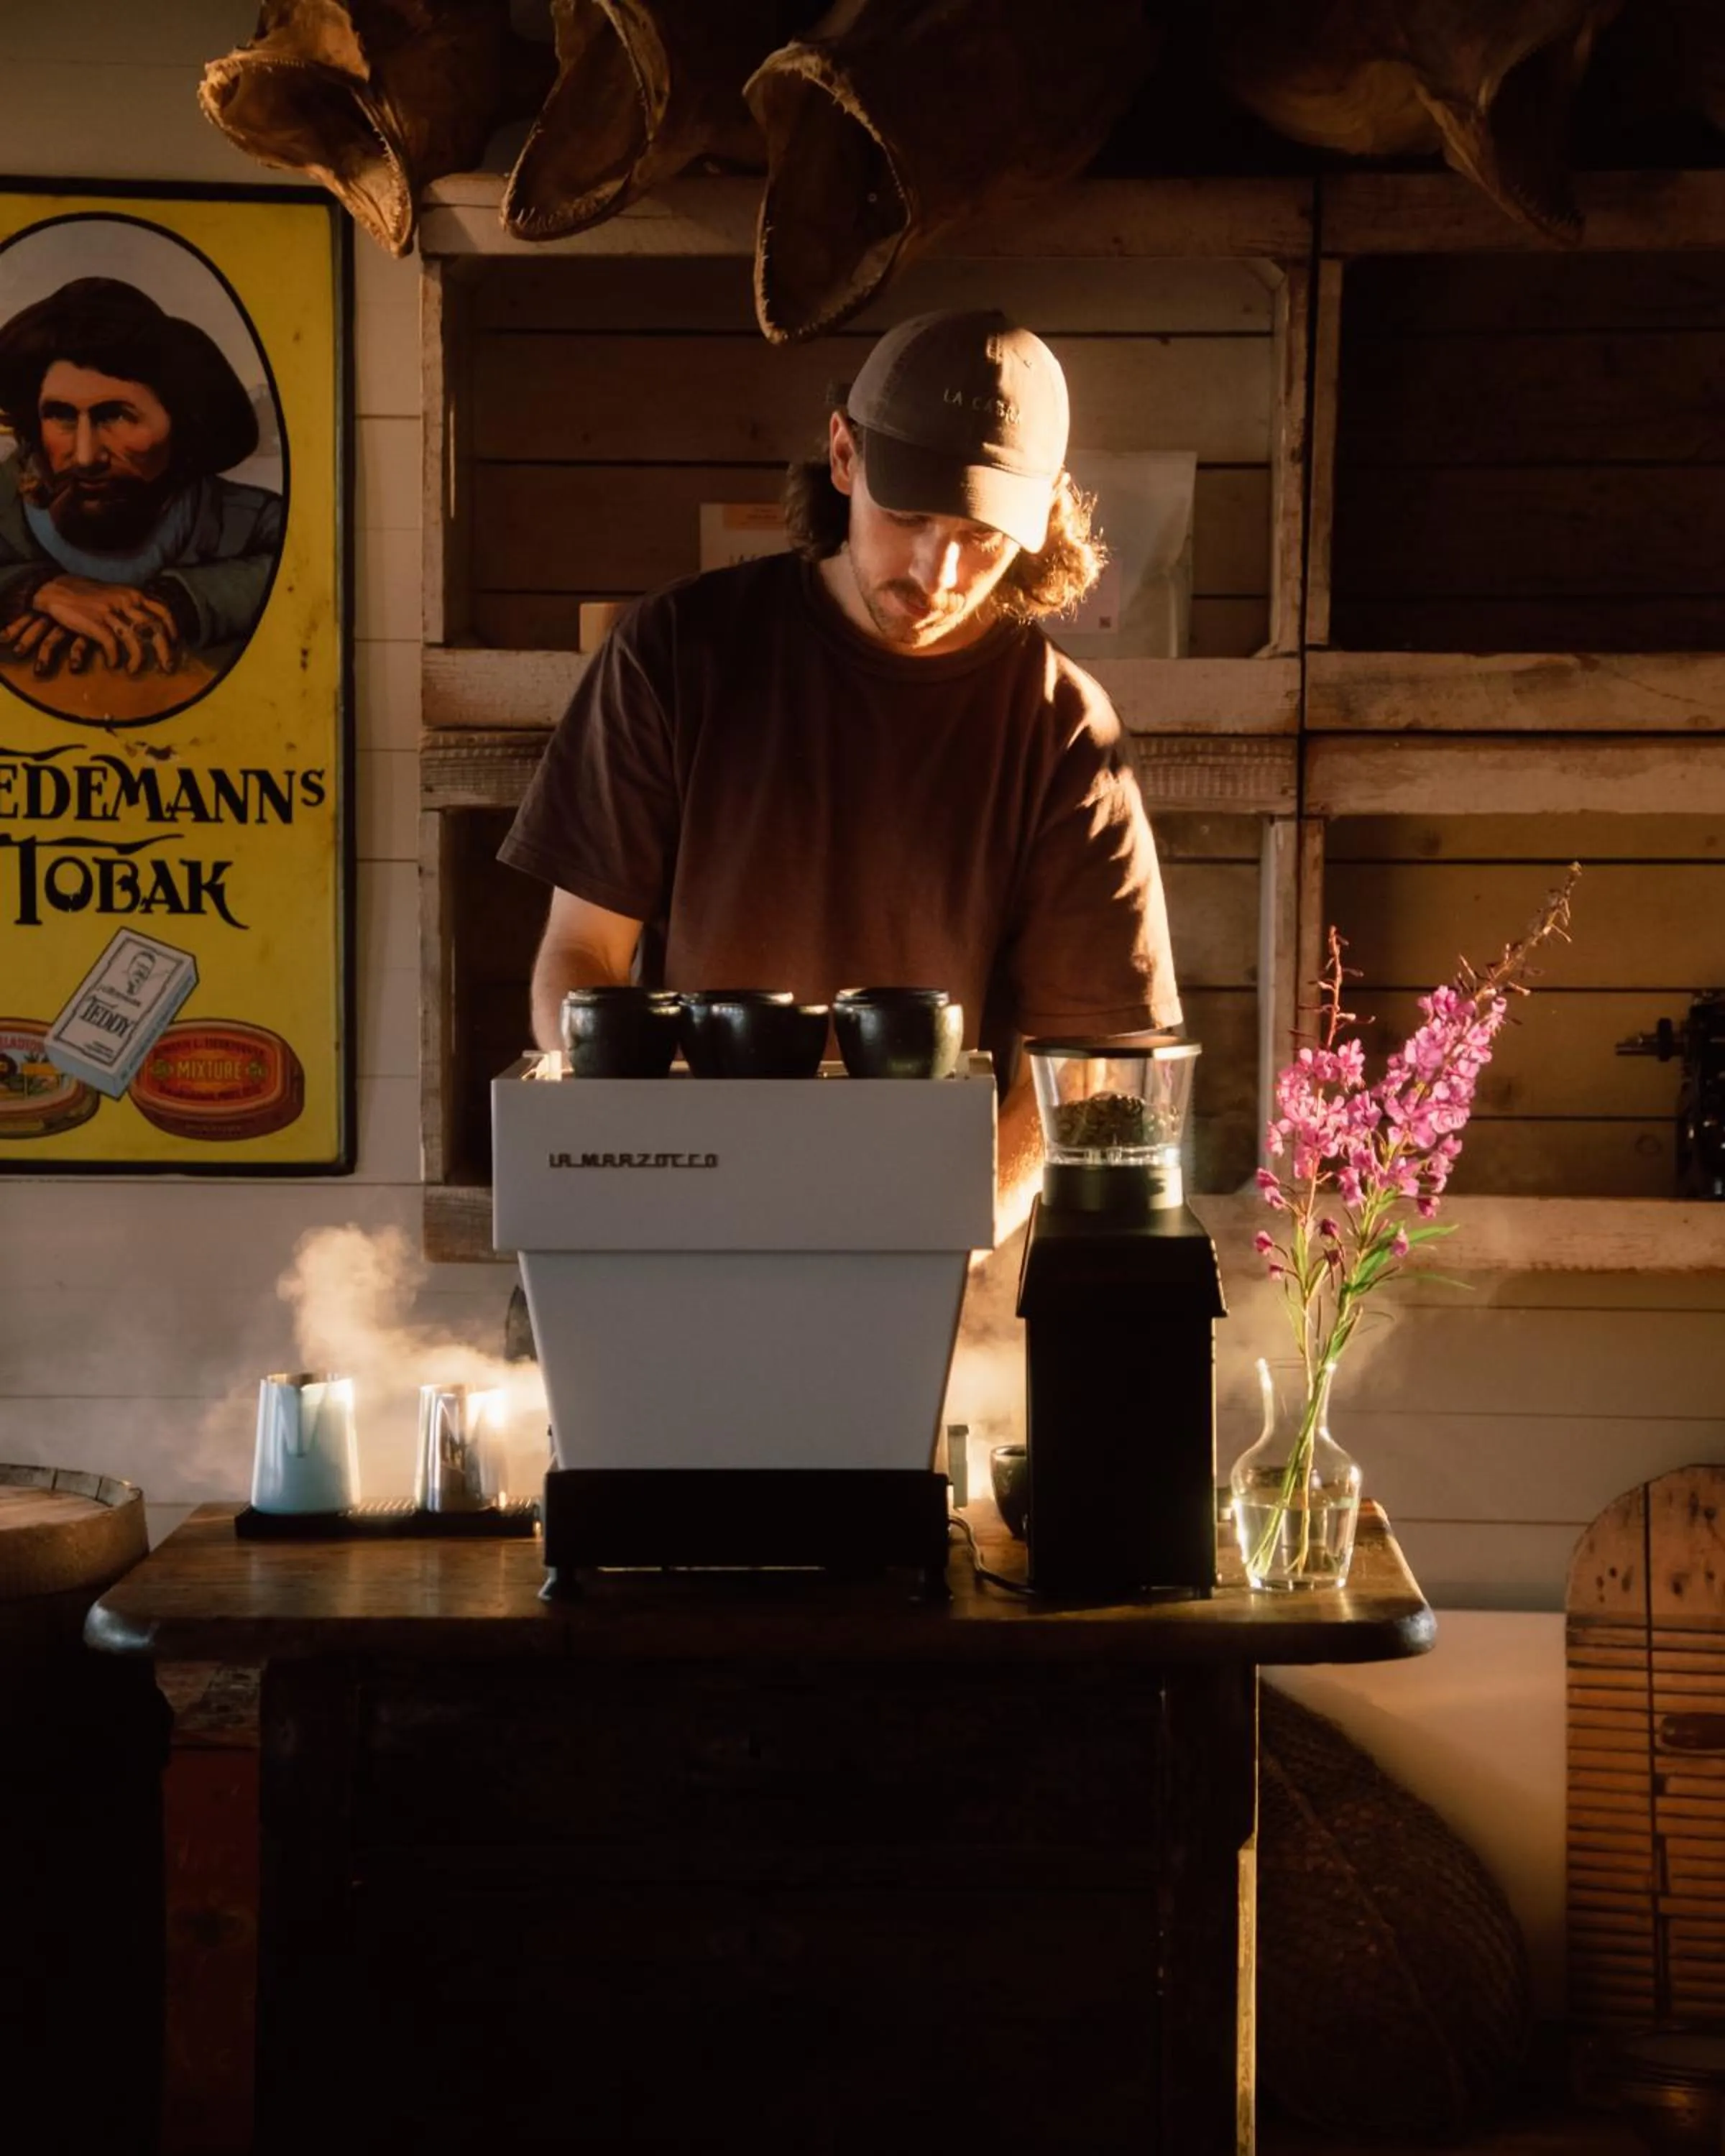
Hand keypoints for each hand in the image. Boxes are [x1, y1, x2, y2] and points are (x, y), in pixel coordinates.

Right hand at [0, 574, 180, 676]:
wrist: (55, 589)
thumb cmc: (87, 594)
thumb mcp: (115, 593)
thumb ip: (132, 605)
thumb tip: (151, 623)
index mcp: (133, 594)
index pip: (162, 610)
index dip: (172, 628)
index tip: (175, 643)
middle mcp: (125, 601)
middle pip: (154, 628)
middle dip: (165, 651)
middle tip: (167, 668)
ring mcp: (110, 612)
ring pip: (135, 639)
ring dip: (138, 660)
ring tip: (134, 670)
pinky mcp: (94, 623)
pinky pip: (112, 645)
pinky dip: (114, 658)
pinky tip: (112, 664)